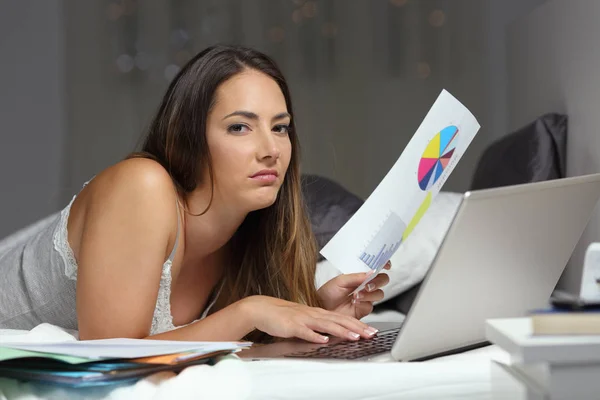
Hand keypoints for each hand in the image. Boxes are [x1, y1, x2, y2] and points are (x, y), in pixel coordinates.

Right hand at [242, 295, 378, 343]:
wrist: (263, 309)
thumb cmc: (284, 316)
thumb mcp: (306, 320)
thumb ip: (320, 326)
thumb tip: (334, 334)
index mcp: (318, 313)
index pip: (343, 317)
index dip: (358, 323)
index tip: (371, 330)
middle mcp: (314, 314)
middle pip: (339, 320)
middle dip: (357, 327)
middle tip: (371, 334)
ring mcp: (304, 319)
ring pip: (326, 324)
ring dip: (341, 330)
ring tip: (354, 336)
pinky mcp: (292, 326)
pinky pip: (305, 331)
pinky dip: (315, 336)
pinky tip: (323, 340)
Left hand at [318, 261, 390, 319]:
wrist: (322, 309)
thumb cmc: (328, 293)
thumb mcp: (340, 280)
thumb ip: (356, 277)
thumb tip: (371, 272)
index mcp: (359, 275)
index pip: (375, 267)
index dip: (383, 264)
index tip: (386, 265)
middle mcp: (365, 285)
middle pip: (382, 280)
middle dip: (378, 281)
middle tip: (368, 284)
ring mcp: (366, 297)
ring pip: (380, 293)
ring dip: (370, 293)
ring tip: (357, 295)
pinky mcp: (365, 308)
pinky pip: (371, 304)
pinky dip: (365, 301)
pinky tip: (355, 301)